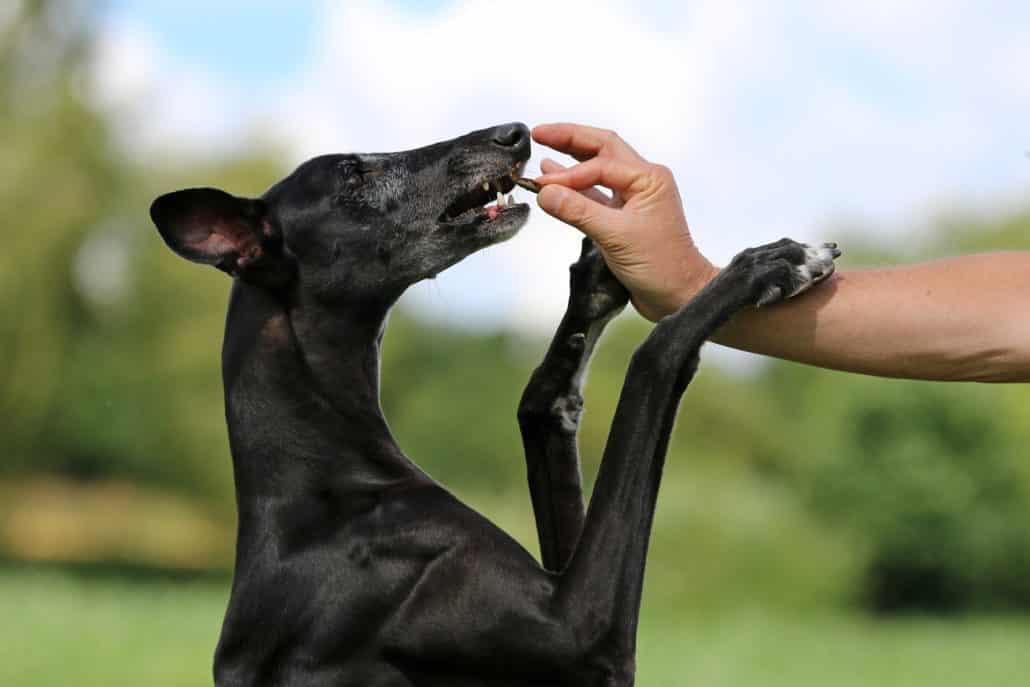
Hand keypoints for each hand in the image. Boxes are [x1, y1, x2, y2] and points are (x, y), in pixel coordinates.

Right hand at [532, 123, 717, 320]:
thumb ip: (578, 211)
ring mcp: (633, 199)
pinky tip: (555, 183)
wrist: (679, 296)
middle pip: (601, 149)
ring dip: (570, 161)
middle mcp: (643, 182)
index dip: (568, 174)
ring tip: (543, 149)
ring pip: (597, 170)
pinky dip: (574, 188)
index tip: (542, 185)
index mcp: (649, 178)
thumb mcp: (616, 236)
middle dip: (570, 139)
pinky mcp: (623, 218)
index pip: (600, 164)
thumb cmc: (661, 266)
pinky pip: (595, 194)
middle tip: (539, 133)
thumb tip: (545, 192)